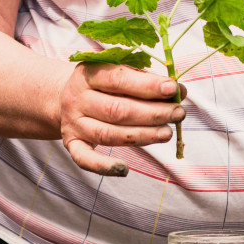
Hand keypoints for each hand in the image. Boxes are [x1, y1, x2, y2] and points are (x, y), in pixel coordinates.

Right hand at [59, 63, 185, 174]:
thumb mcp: (119, 73)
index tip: (172, 88)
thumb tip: (179, 91)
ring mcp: (73, 123)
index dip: (148, 85)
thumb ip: (147, 80)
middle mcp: (77, 99)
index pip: (119, 79)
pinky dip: (103, 167)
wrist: (64, 97)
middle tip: (178, 113)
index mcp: (88, 74)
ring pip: (109, 134)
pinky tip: (124, 170)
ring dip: (142, 136)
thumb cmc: (103, 85)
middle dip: (153, 113)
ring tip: (167, 133)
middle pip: (117, 110)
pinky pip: (85, 159)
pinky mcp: (72, 144)